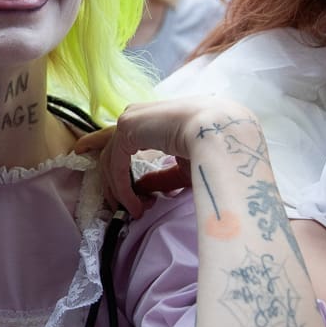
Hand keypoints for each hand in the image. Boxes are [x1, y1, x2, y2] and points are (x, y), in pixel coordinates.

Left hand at [74, 97, 237, 215]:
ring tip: (133, 211)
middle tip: (116, 206)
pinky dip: (122, 189)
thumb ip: (158, 178)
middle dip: (109, 181)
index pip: (119, 139)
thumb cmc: (211, 148)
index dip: (108, 158)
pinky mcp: (127, 129)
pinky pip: (116, 166)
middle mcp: (135, 115)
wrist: (221, 131)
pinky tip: (134, 205)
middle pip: (109, 151)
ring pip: (110, 161)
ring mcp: (129, 119)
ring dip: (119, 191)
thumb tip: (140, 190)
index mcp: (149, 120)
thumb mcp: (181, 167)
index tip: (104, 175)